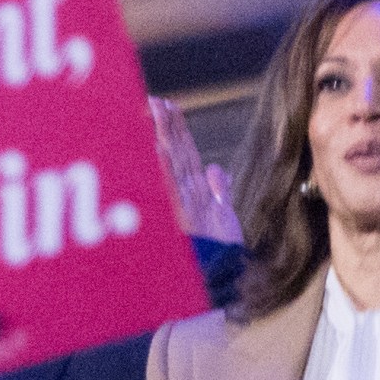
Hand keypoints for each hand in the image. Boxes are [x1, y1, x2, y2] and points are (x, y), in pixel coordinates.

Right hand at [149, 99, 241, 245]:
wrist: (222, 280)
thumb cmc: (219, 253)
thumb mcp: (224, 217)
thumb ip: (220, 191)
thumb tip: (217, 170)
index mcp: (196, 191)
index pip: (185, 152)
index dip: (177, 128)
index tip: (169, 104)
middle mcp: (187, 193)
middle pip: (175, 151)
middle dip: (165, 124)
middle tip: (155, 99)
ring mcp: (184, 204)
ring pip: (171, 163)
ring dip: (164, 136)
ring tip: (156, 111)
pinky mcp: (184, 219)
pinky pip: (172, 189)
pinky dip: (165, 169)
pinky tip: (159, 149)